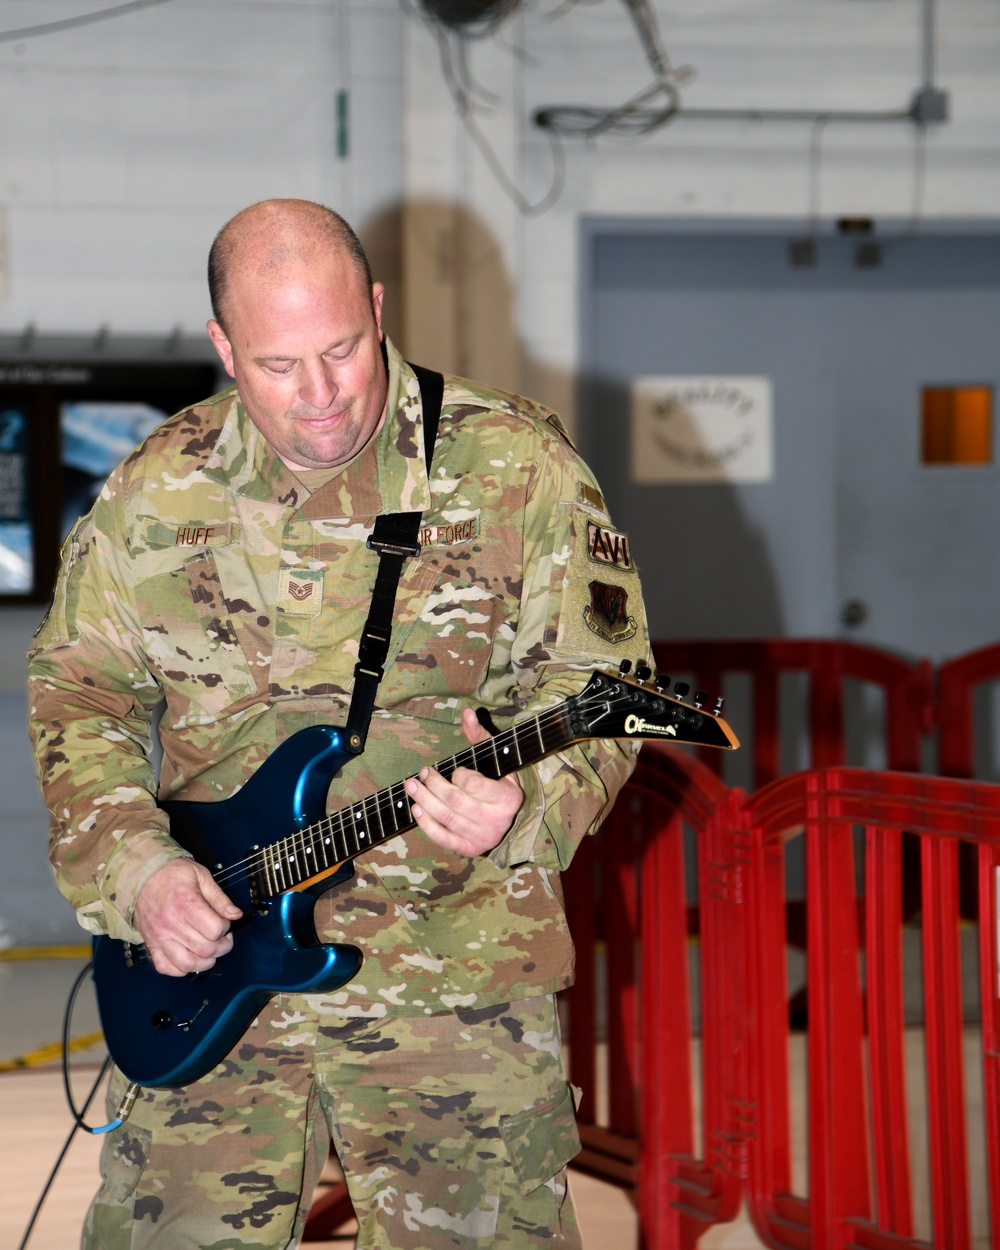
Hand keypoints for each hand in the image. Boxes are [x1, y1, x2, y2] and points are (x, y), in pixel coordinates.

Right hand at [132, 858, 241, 976]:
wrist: (142, 876)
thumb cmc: (172, 874)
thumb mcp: (201, 875)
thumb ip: (220, 898)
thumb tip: (236, 915)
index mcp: (186, 904)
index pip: (215, 930)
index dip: (226, 928)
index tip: (225, 922)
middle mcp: (172, 924)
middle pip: (205, 949)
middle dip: (222, 946)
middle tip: (223, 937)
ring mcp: (159, 937)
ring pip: (187, 964)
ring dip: (205, 961)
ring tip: (210, 950)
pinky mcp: (151, 945)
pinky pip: (166, 968)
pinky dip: (181, 968)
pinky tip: (190, 956)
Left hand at [405, 707, 523, 855]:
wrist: (507, 818)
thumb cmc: (498, 782)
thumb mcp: (495, 759)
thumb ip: (479, 736)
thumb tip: (466, 712)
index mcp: (508, 798)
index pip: (474, 785)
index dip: (459, 775)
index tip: (455, 769)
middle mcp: (497, 821)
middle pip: (456, 801)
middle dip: (434, 784)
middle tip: (422, 772)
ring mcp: (483, 837)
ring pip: (447, 818)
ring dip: (424, 800)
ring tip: (411, 785)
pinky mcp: (469, 848)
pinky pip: (444, 838)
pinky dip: (427, 824)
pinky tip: (416, 808)